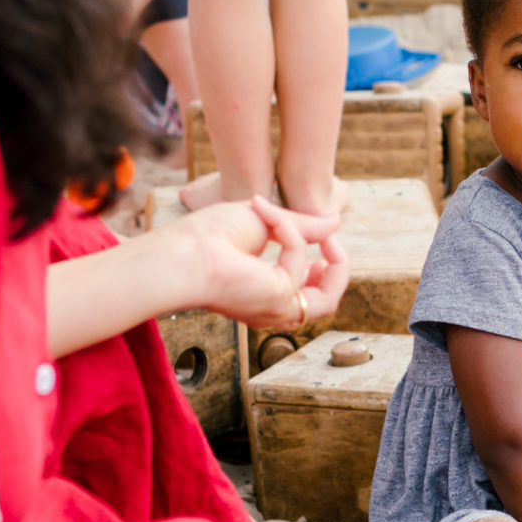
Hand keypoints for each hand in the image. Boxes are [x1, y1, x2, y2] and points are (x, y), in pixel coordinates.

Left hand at [173, 195, 348, 329]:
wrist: (183, 252)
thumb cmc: (208, 238)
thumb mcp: (265, 224)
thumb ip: (301, 227)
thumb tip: (335, 222)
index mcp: (262, 293)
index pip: (307, 292)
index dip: (322, 266)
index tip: (319, 237)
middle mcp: (270, 308)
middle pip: (325, 303)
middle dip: (338, 270)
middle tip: (329, 241)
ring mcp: (274, 308)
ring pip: (327, 299)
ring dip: (335, 263)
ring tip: (326, 238)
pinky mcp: (277, 298)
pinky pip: (299, 259)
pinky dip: (289, 232)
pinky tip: (265, 213)